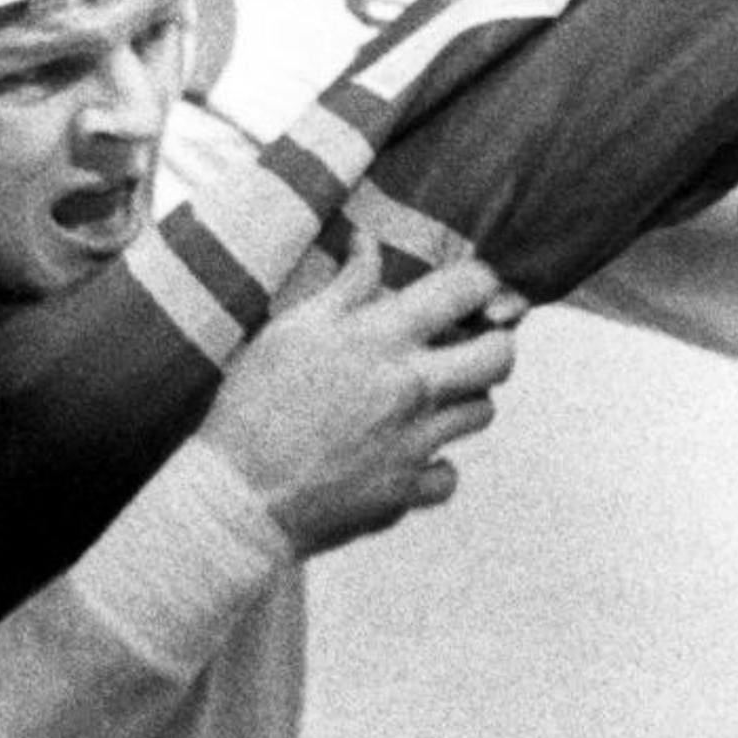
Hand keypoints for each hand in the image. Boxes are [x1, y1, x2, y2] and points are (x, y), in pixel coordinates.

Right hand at [200, 235, 520, 555]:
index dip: (480, 282)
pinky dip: (433, 465)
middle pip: (500, 355)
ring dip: (464, 399)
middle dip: (493, 342)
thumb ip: (344, 286)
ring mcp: (415, 442)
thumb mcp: (292, 329)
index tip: (469, 290)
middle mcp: (412, 387)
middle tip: (464, 346)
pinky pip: (448, 474)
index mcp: (382, 338)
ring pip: (483, 412)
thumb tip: (369, 242)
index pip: (466, 290)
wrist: (238, 496)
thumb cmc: (255, 405)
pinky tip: (401, 455)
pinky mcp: (407, 492)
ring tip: (427, 396)